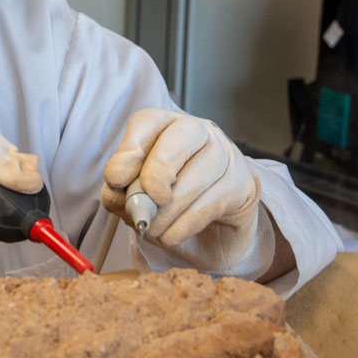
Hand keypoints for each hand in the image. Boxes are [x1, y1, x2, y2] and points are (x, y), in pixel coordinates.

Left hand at [101, 109, 271, 274]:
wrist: (212, 229)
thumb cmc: (167, 203)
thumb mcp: (136, 194)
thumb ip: (120, 191)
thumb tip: (115, 193)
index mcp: (165, 125)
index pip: (148, 121)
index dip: (129, 149)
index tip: (115, 179)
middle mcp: (200, 131)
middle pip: (183, 135)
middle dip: (158, 171)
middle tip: (146, 201)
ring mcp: (226, 155)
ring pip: (197, 175)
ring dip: (167, 211)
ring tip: (152, 229)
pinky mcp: (243, 185)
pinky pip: (211, 203)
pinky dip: (184, 225)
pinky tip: (171, 235)